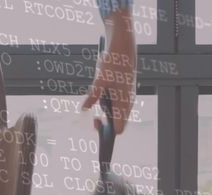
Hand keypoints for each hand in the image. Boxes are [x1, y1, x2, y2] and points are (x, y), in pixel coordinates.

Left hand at [81, 7, 137, 134]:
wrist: (123, 44)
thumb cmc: (115, 61)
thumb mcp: (100, 79)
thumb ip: (93, 95)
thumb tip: (83, 110)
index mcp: (124, 103)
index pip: (119, 129)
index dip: (108, 133)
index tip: (96, 125)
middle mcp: (127, 102)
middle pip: (117, 122)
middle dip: (105, 122)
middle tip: (93, 117)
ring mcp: (126, 96)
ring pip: (115, 111)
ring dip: (104, 109)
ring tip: (98, 96)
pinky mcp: (123, 90)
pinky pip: (114, 101)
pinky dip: (106, 100)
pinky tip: (101, 89)